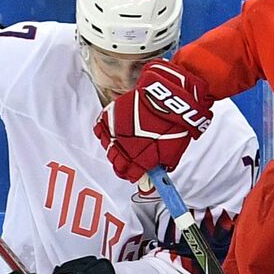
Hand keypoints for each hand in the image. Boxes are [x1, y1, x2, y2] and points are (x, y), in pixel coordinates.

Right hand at [94, 62, 212, 181]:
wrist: (167, 97)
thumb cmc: (173, 122)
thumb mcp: (174, 150)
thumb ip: (162, 165)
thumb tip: (156, 172)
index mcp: (140, 158)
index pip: (131, 174)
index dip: (133, 176)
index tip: (135, 175)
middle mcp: (125, 147)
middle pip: (117, 164)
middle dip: (122, 166)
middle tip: (128, 164)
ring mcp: (115, 131)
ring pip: (108, 148)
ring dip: (114, 150)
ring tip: (122, 147)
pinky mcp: (110, 116)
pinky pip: (99, 130)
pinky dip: (104, 134)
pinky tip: (113, 134)